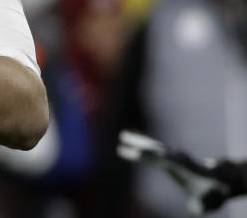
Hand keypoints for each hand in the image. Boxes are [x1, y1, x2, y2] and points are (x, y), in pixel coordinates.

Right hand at [118, 130, 246, 214]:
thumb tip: (194, 208)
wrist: (222, 180)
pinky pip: (154, 149)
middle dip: (138, 143)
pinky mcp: (172, 157)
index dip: (143, 155)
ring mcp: (173, 156)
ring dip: (138, 140)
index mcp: (179, 165)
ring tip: (123, 135)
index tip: (128, 151)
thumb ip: (201, 205)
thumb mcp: (209, 200)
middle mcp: (175, 157)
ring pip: (153, 146)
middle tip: (122, 137)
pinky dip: (143, 143)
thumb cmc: (213, 191)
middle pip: (153, 148)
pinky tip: (134, 139)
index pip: (157, 158)